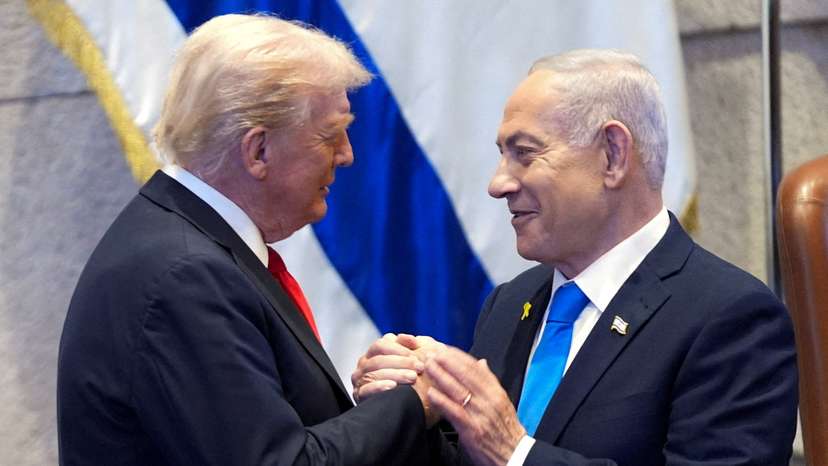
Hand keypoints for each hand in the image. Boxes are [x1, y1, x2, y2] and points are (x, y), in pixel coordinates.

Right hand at [351, 333, 423, 402]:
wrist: (413, 403)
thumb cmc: (414, 376)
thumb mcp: (415, 358)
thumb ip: (410, 344)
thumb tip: (403, 337)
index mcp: (373, 353)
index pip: (381, 345)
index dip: (399, 348)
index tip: (417, 355)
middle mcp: (364, 365)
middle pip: (378, 360)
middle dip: (401, 363)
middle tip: (419, 367)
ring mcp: (360, 380)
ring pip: (374, 374)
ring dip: (395, 375)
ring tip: (412, 377)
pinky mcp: (360, 396)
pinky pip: (366, 390)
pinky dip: (379, 387)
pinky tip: (393, 386)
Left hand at [426, 347, 525, 465]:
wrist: (514, 455)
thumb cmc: (505, 429)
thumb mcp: (502, 401)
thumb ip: (490, 382)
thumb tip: (482, 362)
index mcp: (496, 392)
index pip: (476, 369)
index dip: (458, 357)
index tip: (445, 349)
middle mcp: (489, 400)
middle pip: (465, 376)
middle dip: (447, 362)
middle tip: (432, 353)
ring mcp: (481, 414)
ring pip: (458, 390)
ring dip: (441, 376)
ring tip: (428, 367)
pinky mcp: (472, 430)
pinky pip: (454, 412)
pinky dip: (442, 401)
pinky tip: (431, 393)